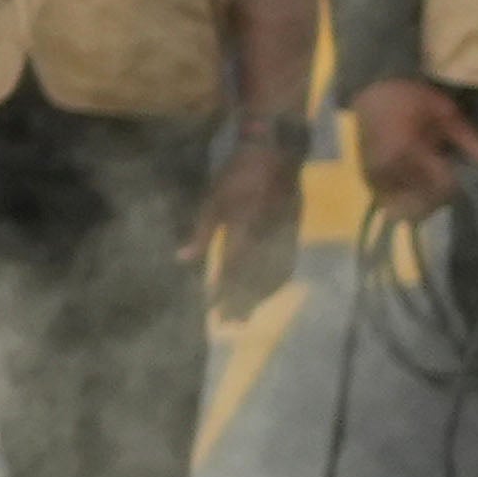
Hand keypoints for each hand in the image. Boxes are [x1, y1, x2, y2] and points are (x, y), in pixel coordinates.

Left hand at [202, 124, 304, 307]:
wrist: (276, 154)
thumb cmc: (236, 176)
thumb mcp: (212, 202)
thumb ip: (201, 234)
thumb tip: (182, 259)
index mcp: (244, 229)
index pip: (232, 269)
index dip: (222, 292)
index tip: (213, 310)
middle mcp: (266, 237)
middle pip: (254, 278)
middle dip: (241, 302)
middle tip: (229, 322)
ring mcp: (284, 237)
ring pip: (272, 276)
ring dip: (258, 298)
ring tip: (245, 315)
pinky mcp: (295, 234)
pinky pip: (287, 266)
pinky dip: (275, 284)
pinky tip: (267, 293)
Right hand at [346, 76, 477, 220]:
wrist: (371, 90)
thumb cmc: (411, 97)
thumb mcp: (447, 113)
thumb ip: (472, 141)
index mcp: (409, 150)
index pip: (444, 184)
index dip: (458, 180)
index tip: (460, 167)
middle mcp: (390, 168)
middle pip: (427, 200)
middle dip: (443, 194)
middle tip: (447, 173)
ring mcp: (376, 176)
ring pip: (409, 205)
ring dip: (425, 199)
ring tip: (430, 178)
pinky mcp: (370, 180)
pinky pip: (393, 201)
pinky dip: (407, 197)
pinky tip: (414, 181)